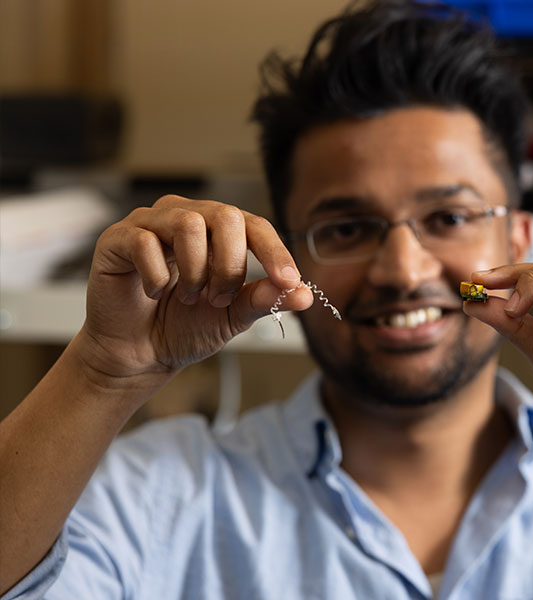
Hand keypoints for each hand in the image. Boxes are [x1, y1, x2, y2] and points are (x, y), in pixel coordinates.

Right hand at [77, 195, 313, 385]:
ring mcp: (151, 223)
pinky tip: (155, 294)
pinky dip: (157, 276)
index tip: (289, 281)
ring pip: (187, 223)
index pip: (255, 225)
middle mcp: (187, 217)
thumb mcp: (233, 316)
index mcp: (219, 231)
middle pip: (225, 215)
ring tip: (189, 297)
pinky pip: (144, 242)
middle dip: (231, 264)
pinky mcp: (118, 238)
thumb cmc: (184, 326)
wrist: (138, 354)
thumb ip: (265, 300)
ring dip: (195, 270)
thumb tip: (305, 295)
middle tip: (220, 298)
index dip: (275, 251)